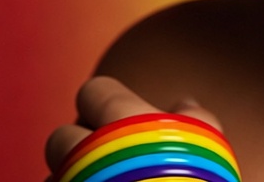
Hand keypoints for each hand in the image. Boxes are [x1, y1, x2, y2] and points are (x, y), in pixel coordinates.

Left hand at [44, 76, 222, 179]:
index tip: (121, 117)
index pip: (94, 91)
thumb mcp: (209, 145)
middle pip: (62, 136)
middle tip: (108, 159)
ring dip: (71, 177)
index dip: (107, 100)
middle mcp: (85, 152)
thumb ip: (193, 117)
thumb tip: (185, 104)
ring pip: (54, 175)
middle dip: (80, 145)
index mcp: (121, 120)